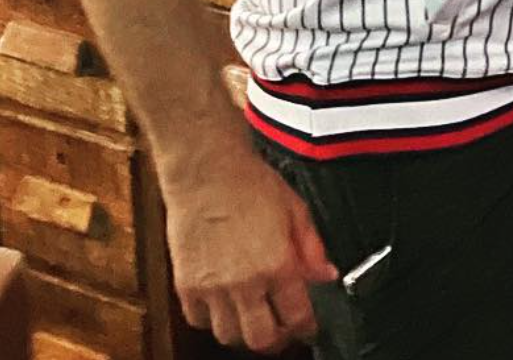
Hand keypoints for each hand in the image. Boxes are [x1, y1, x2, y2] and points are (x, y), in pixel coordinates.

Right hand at [165, 147, 336, 352]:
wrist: (207, 172)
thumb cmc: (250, 184)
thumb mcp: (296, 210)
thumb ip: (312, 248)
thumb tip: (326, 274)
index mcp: (277, 265)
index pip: (296, 316)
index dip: (307, 327)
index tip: (309, 326)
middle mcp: (244, 283)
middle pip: (261, 339)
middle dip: (277, 339)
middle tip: (283, 328)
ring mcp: (212, 288)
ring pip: (228, 336)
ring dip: (243, 332)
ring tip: (254, 316)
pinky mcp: (186, 286)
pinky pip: (198, 321)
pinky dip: (212, 320)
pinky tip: (225, 304)